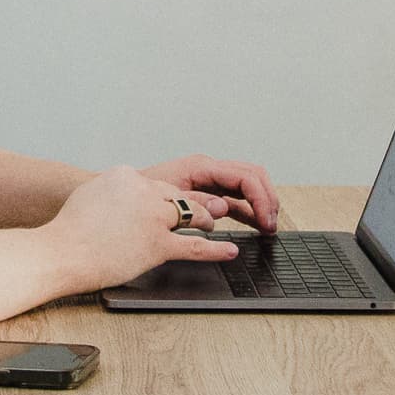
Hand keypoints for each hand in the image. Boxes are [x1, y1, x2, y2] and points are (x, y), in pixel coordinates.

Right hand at [42, 167, 238, 292]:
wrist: (60, 252)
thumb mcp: (90, 195)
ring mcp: (153, 217)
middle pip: (178, 195)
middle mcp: (144, 191)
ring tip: (213, 225)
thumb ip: (112, 191)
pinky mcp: (158, 244)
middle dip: (194, 204)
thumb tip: (123, 199)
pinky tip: (228, 250)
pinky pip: (194, 246)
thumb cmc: (68, 231)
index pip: (157, 184)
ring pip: (191, 214)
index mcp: (126, 176)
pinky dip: (215, 250)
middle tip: (207, 211)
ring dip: (205, 220)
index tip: (170, 205)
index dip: (165, 198)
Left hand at [141, 154, 278, 232]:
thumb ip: (196, 204)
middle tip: (271, 224)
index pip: (245, 176)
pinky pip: (236, 197)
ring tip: (268, 227)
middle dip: (267, 198)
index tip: (267, 220)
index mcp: (201, 167)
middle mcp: (208, 169)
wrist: (122, 200)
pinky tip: (255, 224)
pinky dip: (249, 209)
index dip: (261, 198)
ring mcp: (209, 179)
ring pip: (247, 185)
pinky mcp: (207, 192)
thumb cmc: (140, 198)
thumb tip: (223, 206)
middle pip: (252, 175)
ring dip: (261, 204)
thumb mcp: (168, 202)